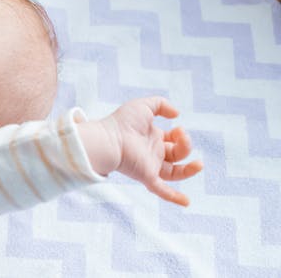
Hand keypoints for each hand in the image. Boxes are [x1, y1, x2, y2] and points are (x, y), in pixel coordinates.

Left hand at [80, 97, 202, 205]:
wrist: (109, 138)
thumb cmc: (122, 122)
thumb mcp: (144, 106)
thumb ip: (161, 104)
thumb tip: (177, 114)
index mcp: (152, 138)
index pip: (173, 140)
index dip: (181, 135)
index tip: (177, 127)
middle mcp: (152, 153)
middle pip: (178, 154)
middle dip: (185, 145)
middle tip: (179, 134)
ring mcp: (150, 166)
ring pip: (176, 173)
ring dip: (190, 170)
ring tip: (200, 164)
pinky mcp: (147, 176)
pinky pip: (162, 191)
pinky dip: (174, 197)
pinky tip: (187, 202)